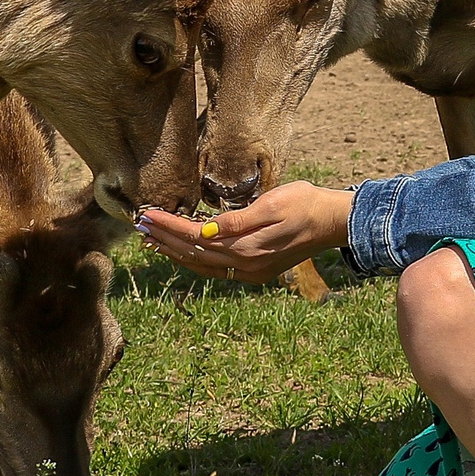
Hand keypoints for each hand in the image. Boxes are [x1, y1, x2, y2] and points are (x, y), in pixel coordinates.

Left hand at [136, 182, 354, 283]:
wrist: (335, 222)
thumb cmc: (305, 204)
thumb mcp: (273, 203)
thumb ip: (238, 220)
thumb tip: (206, 230)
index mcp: (247, 247)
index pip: (196, 236)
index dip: (169, 226)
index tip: (148, 214)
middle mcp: (245, 265)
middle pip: (193, 254)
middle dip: (165, 239)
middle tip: (139, 226)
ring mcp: (250, 272)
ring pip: (202, 265)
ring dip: (175, 252)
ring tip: (153, 240)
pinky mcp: (256, 271)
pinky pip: (215, 268)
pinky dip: (194, 259)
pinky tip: (184, 251)